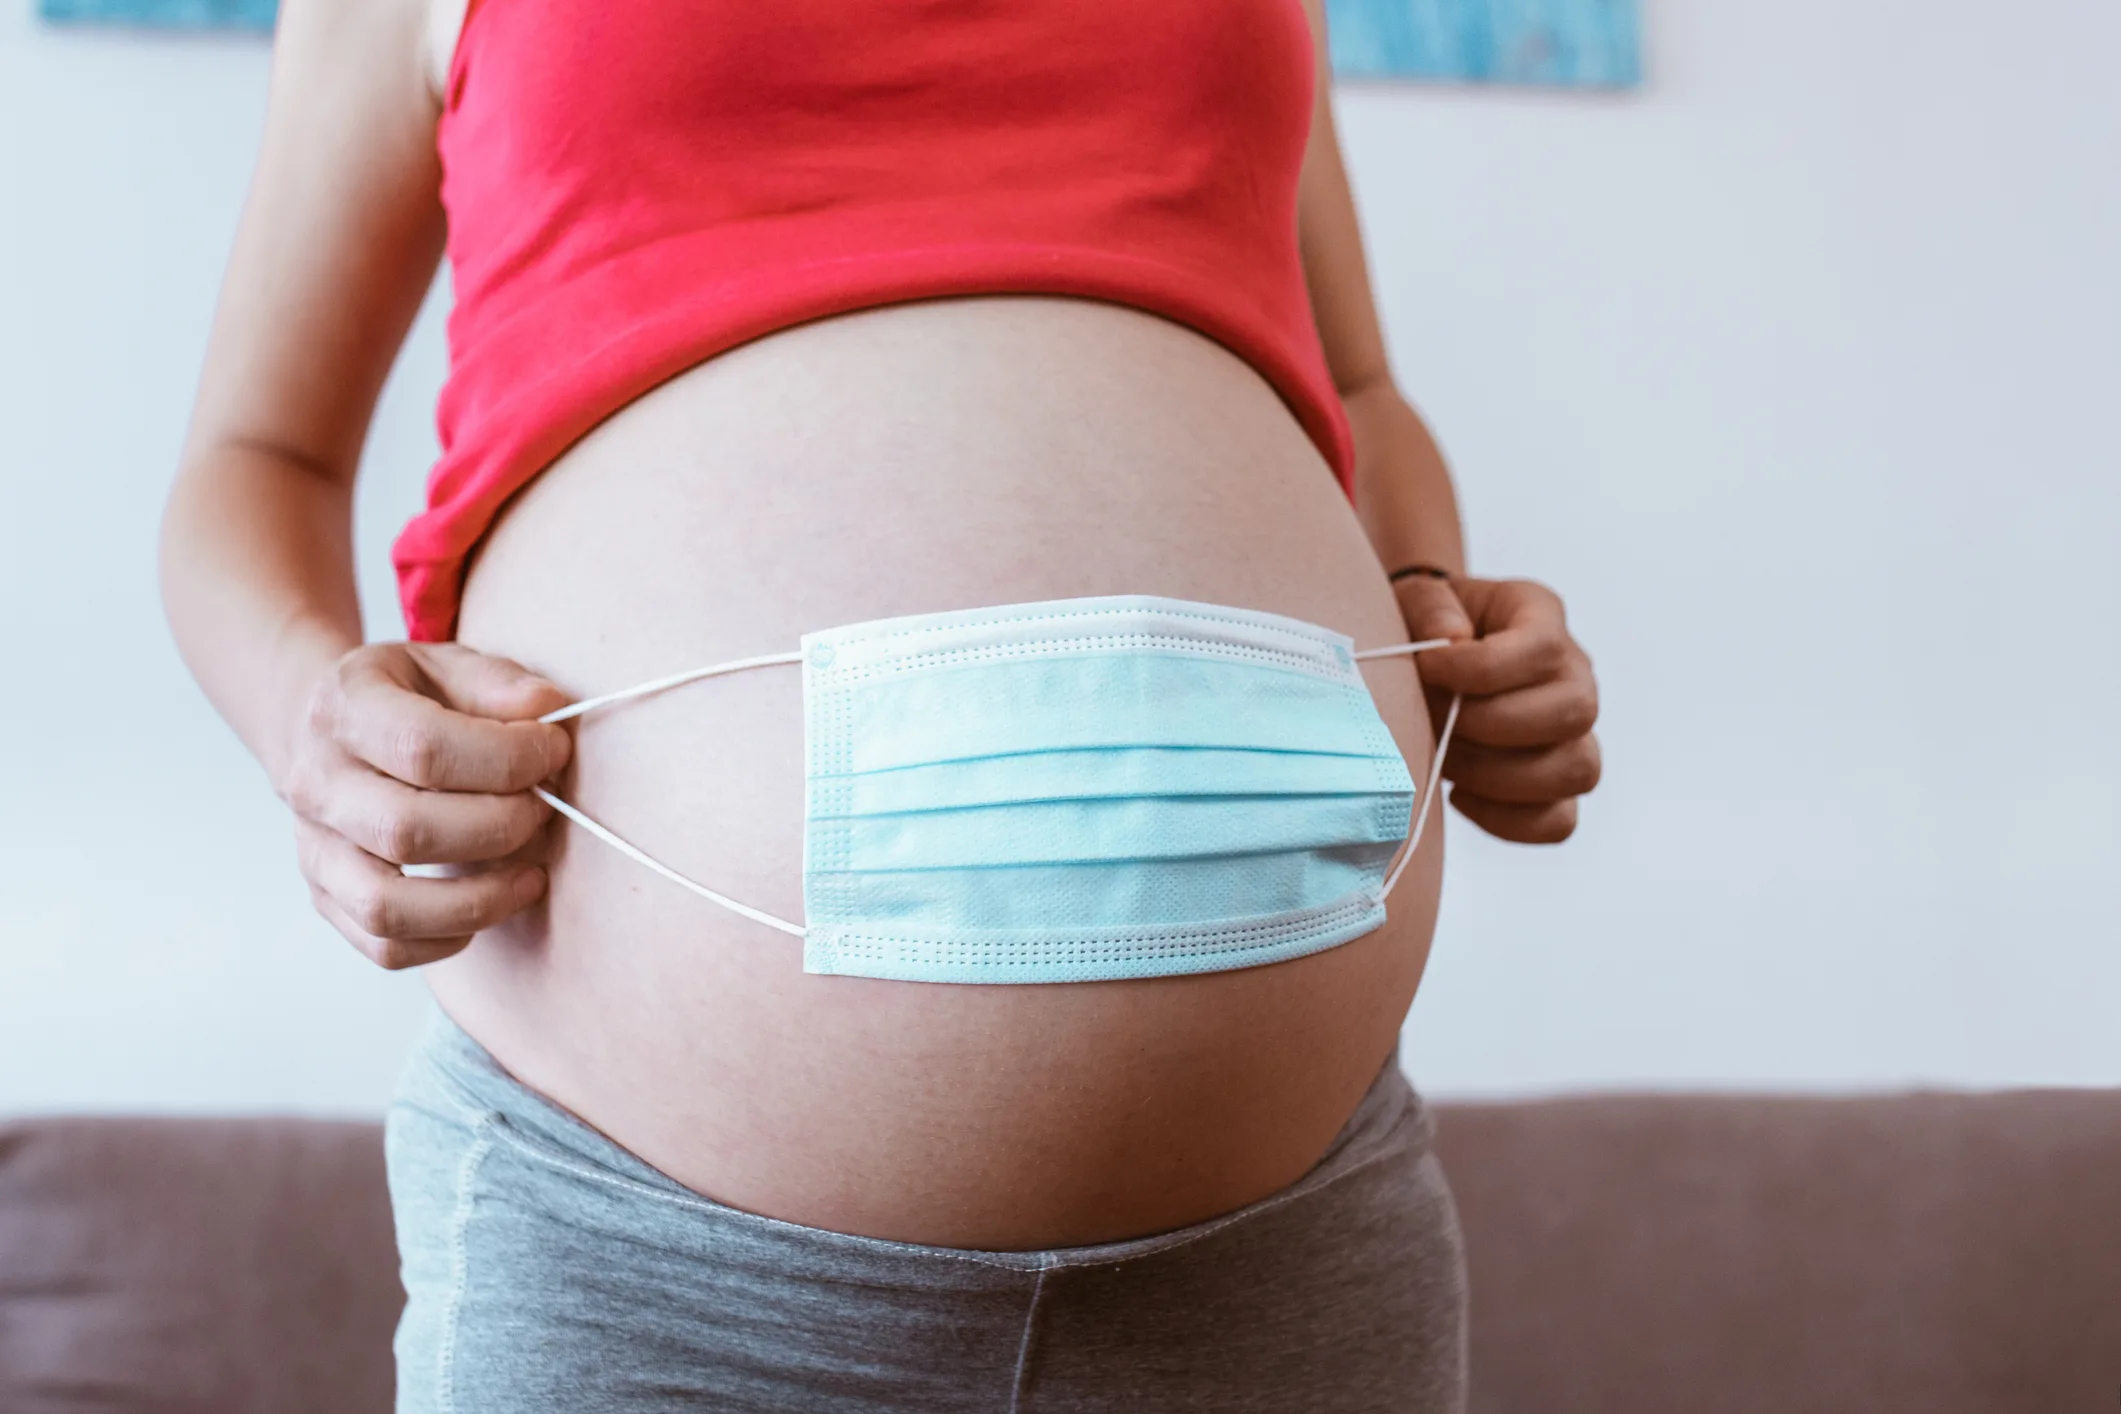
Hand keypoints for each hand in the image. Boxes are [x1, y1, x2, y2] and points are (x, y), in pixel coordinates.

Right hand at [280, 642, 572, 968]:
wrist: (328, 729)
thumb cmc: (407, 697)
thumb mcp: (446, 663)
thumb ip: (497, 682)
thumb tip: (547, 710)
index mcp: (345, 710)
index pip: (422, 748)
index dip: (505, 758)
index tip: (554, 752)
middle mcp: (317, 784)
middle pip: (406, 830)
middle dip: (499, 827)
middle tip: (542, 809)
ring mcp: (314, 847)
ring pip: (387, 904)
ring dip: (477, 900)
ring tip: (531, 875)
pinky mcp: (326, 896)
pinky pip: (384, 946)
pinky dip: (447, 939)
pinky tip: (490, 903)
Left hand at [1392, 575, 1600, 842]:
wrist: (1427, 662)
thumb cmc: (1425, 628)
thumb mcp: (1416, 597)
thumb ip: (1430, 607)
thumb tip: (1453, 638)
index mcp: (1542, 617)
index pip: (1542, 649)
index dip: (1480, 668)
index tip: (1427, 669)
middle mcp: (1575, 675)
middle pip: (1575, 712)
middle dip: (1489, 725)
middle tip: (1436, 719)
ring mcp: (1575, 733)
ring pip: (1577, 770)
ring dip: (1498, 775)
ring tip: (1446, 757)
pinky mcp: (1558, 786)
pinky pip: (1559, 821)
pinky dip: (1506, 819)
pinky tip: (1459, 793)